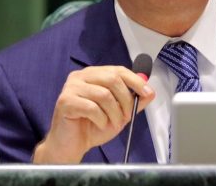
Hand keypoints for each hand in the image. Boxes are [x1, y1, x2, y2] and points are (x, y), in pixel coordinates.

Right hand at [32, 66, 154, 162]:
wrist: (71, 146)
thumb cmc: (93, 127)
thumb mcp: (119, 113)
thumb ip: (133, 102)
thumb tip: (151, 92)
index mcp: (93, 74)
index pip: (118, 70)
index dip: (135, 80)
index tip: (147, 93)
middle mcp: (80, 76)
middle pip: (112, 78)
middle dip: (125, 99)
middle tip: (127, 116)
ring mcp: (71, 87)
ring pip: (103, 94)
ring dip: (114, 113)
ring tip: (113, 123)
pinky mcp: (65, 101)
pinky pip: (91, 107)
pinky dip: (101, 119)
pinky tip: (100, 125)